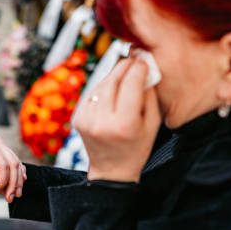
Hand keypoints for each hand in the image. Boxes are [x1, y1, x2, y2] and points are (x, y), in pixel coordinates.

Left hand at [0, 153, 26, 199]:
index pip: (1, 163)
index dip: (1, 180)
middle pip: (12, 163)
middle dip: (13, 183)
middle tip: (10, 198)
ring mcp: (1, 145)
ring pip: (15, 162)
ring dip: (17, 180)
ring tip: (15, 195)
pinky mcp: (1, 149)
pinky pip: (13, 161)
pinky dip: (17, 173)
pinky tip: (19, 183)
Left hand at [74, 59, 161, 182]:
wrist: (112, 170)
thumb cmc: (137, 147)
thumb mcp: (152, 123)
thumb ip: (150, 94)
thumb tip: (145, 68)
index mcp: (124, 124)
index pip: (130, 84)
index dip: (138, 68)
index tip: (143, 61)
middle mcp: (102, 121)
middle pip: (112, 81)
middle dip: (124, 67)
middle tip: (133, 59)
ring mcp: (86, 119)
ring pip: (100, 86)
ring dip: (112, 76)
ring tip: (124, 73)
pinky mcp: (77, 118)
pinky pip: (92, 94)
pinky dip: (102, 88)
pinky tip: (112, 90)